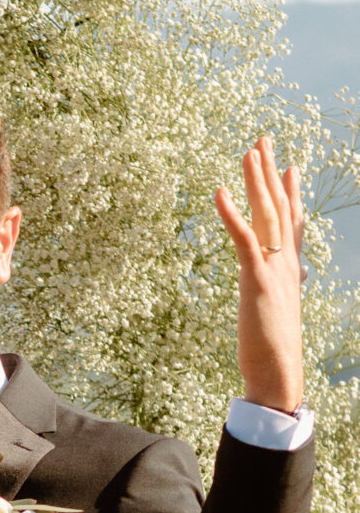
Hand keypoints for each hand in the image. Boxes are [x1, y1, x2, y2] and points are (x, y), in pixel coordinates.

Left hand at [216, 134, 305, 414]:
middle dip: (270, 172)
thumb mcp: (277, 314)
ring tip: (249, 150)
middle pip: (280, 207)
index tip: (288, 166)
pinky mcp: (257, 277)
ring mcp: (273, 267)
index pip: (291, 222)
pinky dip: (231, 213)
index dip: (290, 193)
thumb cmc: (274, 351)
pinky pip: (243, 237)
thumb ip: (279, 293)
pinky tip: (220, 191)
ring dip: (256, 180)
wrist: (279, 372)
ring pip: (266, 213)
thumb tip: (285, 283)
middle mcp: (287, 261)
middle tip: (263, 140)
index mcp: (291, 268)